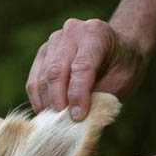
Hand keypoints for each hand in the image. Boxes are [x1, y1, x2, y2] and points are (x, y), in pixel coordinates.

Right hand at [26, 18, 147, 119]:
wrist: (117, 49)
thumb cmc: (122, 67)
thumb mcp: (122, 81)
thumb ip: (101, 96)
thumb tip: (76, 119)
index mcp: (95, 33)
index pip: (81, 67)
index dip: (78, 95)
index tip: (77, 117)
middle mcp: (71, 32)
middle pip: (56, 71)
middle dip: (58, 101)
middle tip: (61, 123)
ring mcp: (53, 41)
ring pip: (41, 77)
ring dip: (46, 103)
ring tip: (54, 122)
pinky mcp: (42, 54)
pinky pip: (33, 80)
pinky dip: (38, 100)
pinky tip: (46, 114)